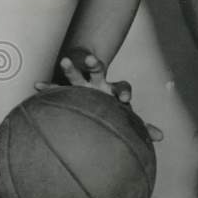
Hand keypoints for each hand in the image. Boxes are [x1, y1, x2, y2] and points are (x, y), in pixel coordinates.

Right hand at [35, 51, 162, 141]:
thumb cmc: (113, 110)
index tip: (125, 98)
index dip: (125, 91)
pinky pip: (57, 88)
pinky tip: (37, 86)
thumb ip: (141, 127)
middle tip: (95, 62)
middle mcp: (99, 84)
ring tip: (64, 61)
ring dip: (72, 68)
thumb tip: (161, 136)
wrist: (96, 95)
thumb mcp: (125, 118)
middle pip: (100, 72)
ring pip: (77, 74)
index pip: (123, 87)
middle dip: (97, 66)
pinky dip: (49, 87)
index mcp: (114, 91)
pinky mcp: (68, 89)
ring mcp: (82, 84)